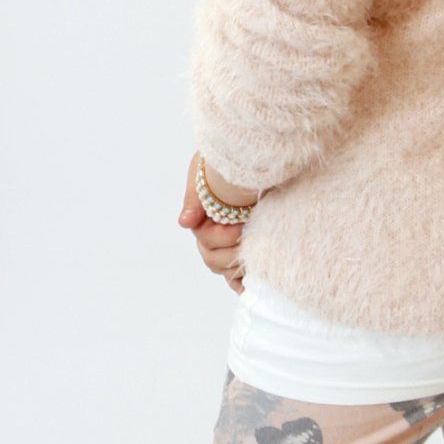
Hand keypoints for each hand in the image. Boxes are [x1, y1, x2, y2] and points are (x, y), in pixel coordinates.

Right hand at [180, 155, 256, 289]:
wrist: (252, 160)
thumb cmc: (221, 166)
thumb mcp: (204, 173)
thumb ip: (195, 197)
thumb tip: (185, 223)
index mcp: (202, 220)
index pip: (207, 241)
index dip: (224, 237)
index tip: (242, 226)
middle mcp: (212, 237)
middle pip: (214, 260)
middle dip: (233, 254)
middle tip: (253, 240)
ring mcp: (226, 247)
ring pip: (225, 270)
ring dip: (239, 267)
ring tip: (258, 256)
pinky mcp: (241, 253)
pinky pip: (236, 278)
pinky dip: (241, 283)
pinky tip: (251, 283)